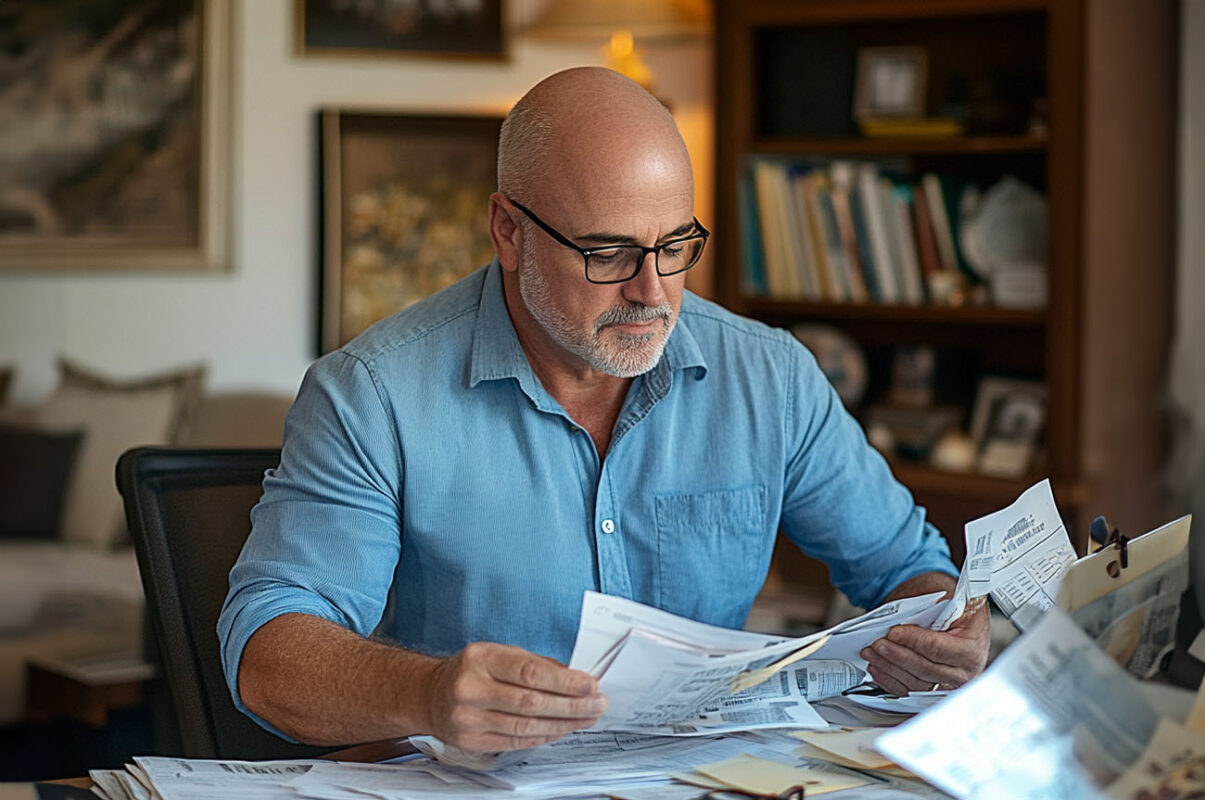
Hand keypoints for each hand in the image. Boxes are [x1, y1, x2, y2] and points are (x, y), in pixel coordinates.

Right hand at [421, 642, 606, 751]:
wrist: (430, 694)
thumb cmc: (471, 670)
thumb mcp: (500, 653)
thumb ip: (536, 664)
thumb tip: (576, 676)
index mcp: (481, 659)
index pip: (531, 672)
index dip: (565, 681)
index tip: (590, 685)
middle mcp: (471, 688)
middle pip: (531, 703)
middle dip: (571, 705)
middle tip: (596, 704)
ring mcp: (468, 718)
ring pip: (526, 726)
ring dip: (563, 724)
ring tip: (586, 718)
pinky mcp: (471, 741)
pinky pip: (516, 741)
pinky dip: (544, 736)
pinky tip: (562, 730)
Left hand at [859, 600, 989, 696]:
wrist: (961, 616)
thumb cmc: (953, 605)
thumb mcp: (944, 596)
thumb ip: (926, 608)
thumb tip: (901, 620)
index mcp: (972, 648)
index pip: (937, 648)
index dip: (912, 640)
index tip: (892, 632)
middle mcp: (965, 672)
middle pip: (925, 669)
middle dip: (896, 655)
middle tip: (877, 644)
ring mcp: (950, 685)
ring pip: (915, 683)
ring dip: (889, 668)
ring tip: (871, 654)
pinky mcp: (935, 691)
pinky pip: (910, 692)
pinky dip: (891, 681)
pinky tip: (877, 669)